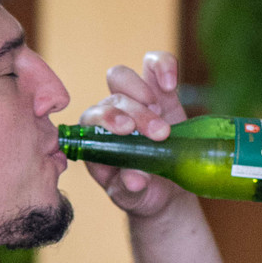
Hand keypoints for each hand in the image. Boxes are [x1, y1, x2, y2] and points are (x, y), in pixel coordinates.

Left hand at [79, 51, 188, 219]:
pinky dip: (163, 66)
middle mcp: (110, 116)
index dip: (106, 118)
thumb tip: (135, 181)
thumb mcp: (133, 197)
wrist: (166, 190)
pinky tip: (171, 84)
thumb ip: (131, 189)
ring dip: (143, 91)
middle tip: (159, 133)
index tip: (127, 130)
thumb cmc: (142, 193)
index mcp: (94, 139)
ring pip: (125, 77)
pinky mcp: (160, 92)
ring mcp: (134, 101)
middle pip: (112, 99)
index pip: (90, 118)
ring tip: (161, 113)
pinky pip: (155, 65)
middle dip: (135, 113)